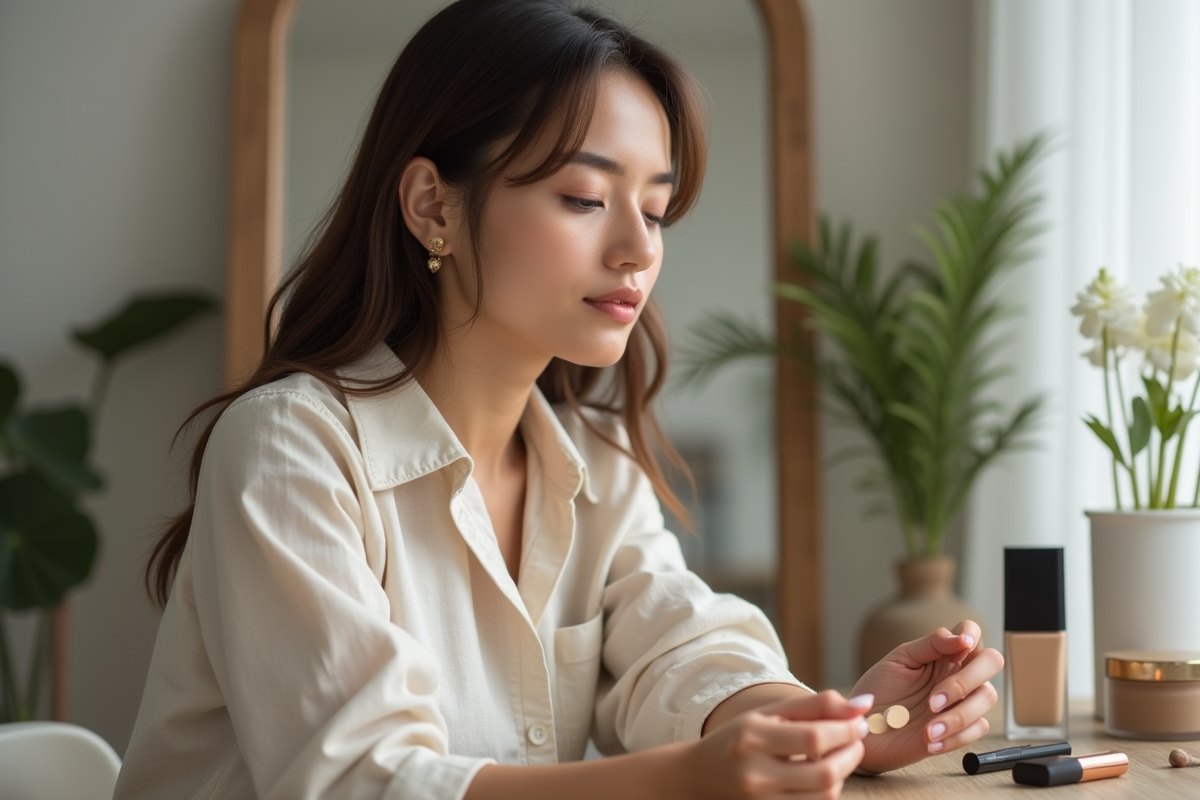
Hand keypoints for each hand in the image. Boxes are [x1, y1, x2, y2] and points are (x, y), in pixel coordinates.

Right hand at [678, 690, 870, 798]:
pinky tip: (821, 774)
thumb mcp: (769, 713)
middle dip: (851, 755)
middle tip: (856, 740)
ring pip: (824, 795)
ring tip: (838, 755)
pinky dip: (826, 790)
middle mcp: (755, 773)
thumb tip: (864, 703)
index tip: (858, 723)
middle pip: (824, 773)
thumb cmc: (739, 738)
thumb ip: (816, 705)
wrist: (699, 775)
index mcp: (752, 737)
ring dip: (842, 773)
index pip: (813, 737)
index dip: (845, 730)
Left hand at [850, 620, 1003, 773]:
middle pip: (991, 662)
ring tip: (927, 730)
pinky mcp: (962, 729)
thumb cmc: (880, 689)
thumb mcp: (899, 660)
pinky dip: (955, 737)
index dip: (973, 633)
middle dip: (965, 681)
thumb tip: (962, 638)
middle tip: (932, 702)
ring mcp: (962, 701)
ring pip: (988, 697)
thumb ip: (931, 644)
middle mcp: (958, 673)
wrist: (867, 728)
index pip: (971, 633)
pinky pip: (978, 729)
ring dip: (958, 716)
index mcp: (944, 653)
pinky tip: (930, 741)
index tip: (964, 644)